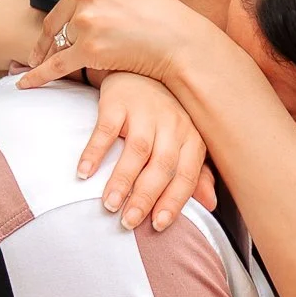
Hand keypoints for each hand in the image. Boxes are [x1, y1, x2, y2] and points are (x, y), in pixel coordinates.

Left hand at [0, 0, 210, 90]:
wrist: (180, 42)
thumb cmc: (156, 13)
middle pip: (51, 19)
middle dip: (45, 39)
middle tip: (39, 52)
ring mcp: (88, 20)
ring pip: (55, 42)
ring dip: (48, 56)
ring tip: (44, 65)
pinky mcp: (91, 49)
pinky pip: (56, 66)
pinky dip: (38, 77)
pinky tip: (25, 83)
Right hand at [76, 74, 217, 232]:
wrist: (140, 71)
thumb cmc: (162, 116)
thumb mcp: (183, 141)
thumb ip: (196, 173)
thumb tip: (211, 204)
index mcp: (191, 137)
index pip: (186, 175)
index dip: (173, 201)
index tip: (158, 225)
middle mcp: (172, 124)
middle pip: (162, 166)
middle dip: (145, 197)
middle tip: (128, 222)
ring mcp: (145, 111)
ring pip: (137, 150)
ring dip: (122, 180)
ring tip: (109, 205)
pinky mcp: (118, 101)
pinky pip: (106, 130)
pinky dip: (95, 152)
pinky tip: (84, 173)